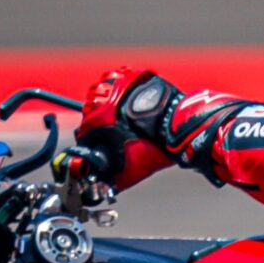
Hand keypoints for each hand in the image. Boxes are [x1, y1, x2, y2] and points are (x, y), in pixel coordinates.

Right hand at [76, 67, 181, 191]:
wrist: (178, 127)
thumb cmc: (155, 148)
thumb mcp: (134, 168)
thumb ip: (117, 178)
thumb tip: (108, 187)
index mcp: (99, 120)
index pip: (85, 129)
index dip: (91, 137)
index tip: (97, 141)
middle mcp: (104, 99)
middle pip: (92, 106)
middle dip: (98, 117)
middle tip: (111, 126)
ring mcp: (119, 85)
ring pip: (104, 87)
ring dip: (107, 97)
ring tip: (119, 108)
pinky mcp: (134, 76)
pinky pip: (120, 76)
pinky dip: (122, 83)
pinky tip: (129, 93)